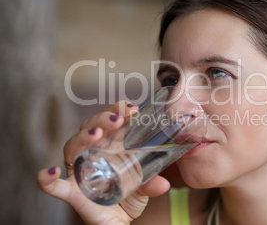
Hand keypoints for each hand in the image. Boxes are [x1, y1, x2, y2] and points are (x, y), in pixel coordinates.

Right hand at [37, 101, 170, 224]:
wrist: (119, 220)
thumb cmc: (128, 194)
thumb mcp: (144, 187)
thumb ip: (151, 184)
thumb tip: (163, 184)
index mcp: (111, 145)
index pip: (110, 121)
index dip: (118, 110)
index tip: (131, 107)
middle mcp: (92, 152)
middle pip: (90, 128)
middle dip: (102, 119)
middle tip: (118, 119)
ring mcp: (79, 170)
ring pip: (73, 146)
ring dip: (83, 137)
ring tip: (97, 134)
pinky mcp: (71, 191)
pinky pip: (54, 185)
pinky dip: (48, 179)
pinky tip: (52, 172)